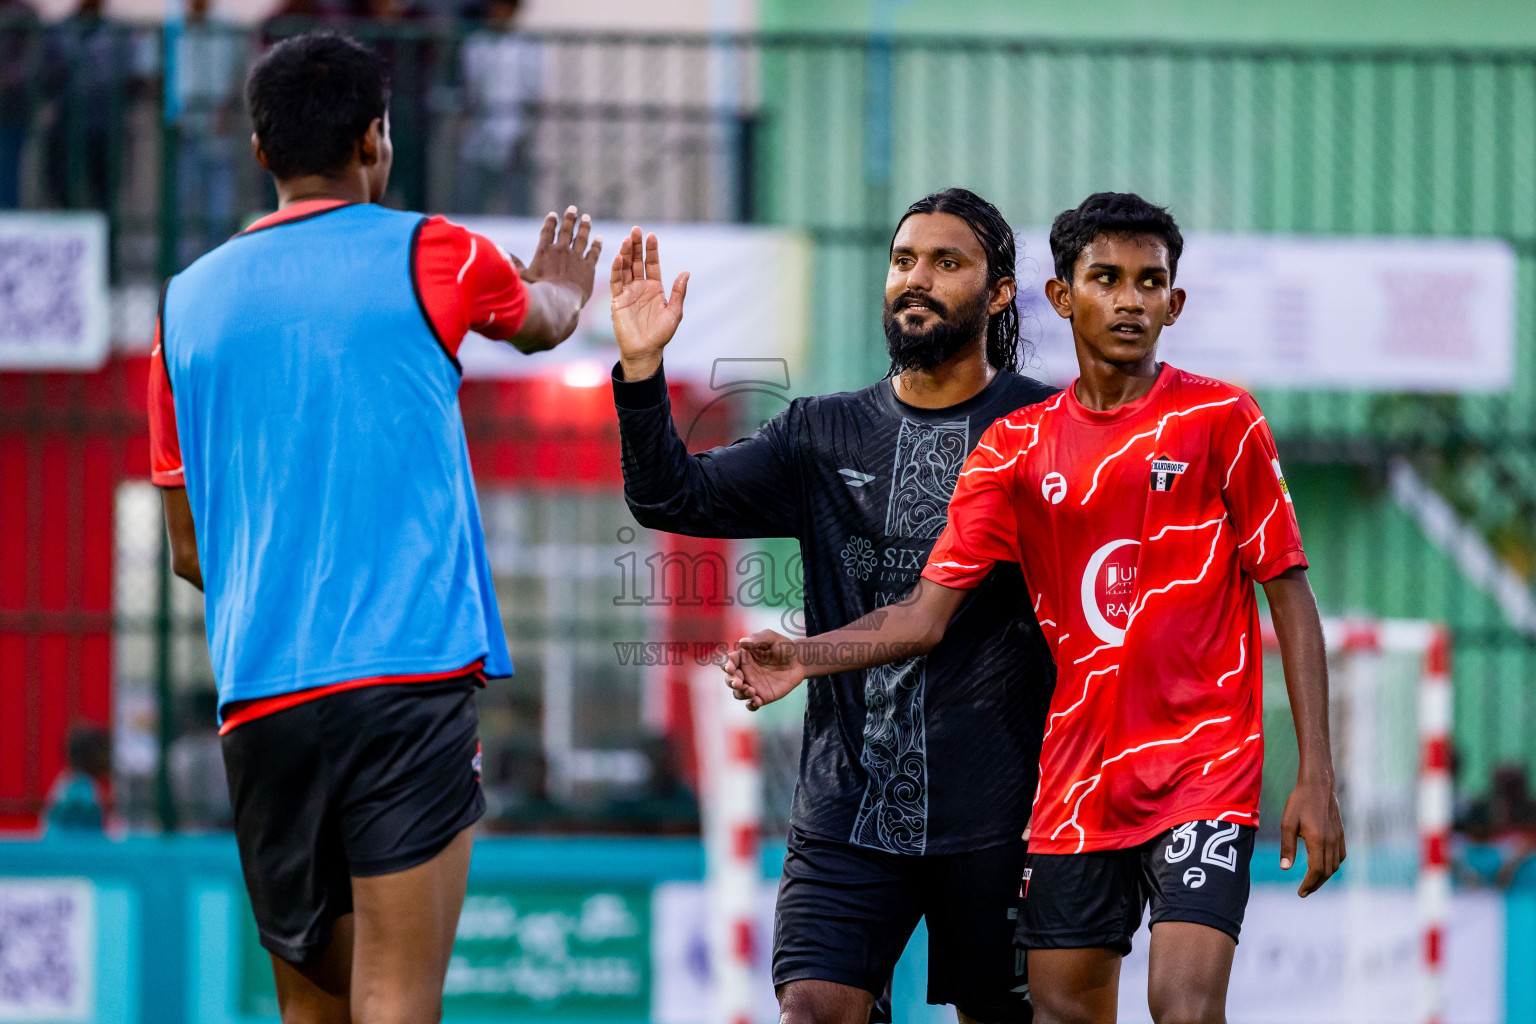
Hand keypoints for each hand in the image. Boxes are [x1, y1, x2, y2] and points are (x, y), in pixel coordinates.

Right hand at [521, 206, 602, 304]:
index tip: (553, 214)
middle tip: (573, 209)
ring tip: (586, 218)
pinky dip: (596, 245)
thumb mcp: (523, 277)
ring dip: (584, 227)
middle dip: (569, 219)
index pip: (547, 232)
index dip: (550, 222)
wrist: (558, 301)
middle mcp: (561, 251)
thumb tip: (504, 253)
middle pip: (566, 231)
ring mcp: (575, 258)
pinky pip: (593, 253)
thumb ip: (516, 264)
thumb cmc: (538, 292)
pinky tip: (599, 239)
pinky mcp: (587, 268)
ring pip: (581, 238)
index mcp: (544, 251)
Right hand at [611, 226, 688, 381]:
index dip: (651, 250)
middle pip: (636, 261)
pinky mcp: (617, 300)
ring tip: (627, 240)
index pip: (652, 264)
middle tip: (635, 230)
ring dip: (625, 254)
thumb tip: (686, 272)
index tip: (651, 235)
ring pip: (625, 268)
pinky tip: (618, 258)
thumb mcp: (674, 312)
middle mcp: (640, 286)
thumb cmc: (660, 334)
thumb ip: (679, 292)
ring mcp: (627, 292)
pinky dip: (616, 269)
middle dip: (636, 246)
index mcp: (654, 287)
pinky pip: (616, 282)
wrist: (645, 351)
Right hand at [724, 629, 803, 710]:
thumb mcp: (771, 638)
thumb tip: (742, 642)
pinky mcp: (762, 696)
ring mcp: (752, 685)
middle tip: (738, 682)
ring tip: (751, 690)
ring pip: (738, 693)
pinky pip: (751, 704)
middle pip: (729, 679)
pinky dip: (751, 705)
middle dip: (731, 681)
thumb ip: (757, 639)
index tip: (730, 668)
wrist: (798, 662)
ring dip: (741, 693)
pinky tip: (757, 701)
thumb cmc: (783, 647)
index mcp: (742, 658)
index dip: (725, 665)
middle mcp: (744, 672)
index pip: (728, 662)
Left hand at [1279, 775, 1345, 896]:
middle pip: (1327, 871)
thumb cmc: (1299, 802)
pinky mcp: (1340, 833)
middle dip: (1316, 884)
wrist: (1318, 785)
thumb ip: (1287, 846)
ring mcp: (1338, 837)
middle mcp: (1331, 841)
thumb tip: (1285, 868)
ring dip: (1325, 877)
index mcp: (1317, 840)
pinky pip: (1341, 855)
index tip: (1300, 892)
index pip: (1316, 870)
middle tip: (1304, 892)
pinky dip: (1333, 865)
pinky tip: (1325, 866)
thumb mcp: (1287, 823)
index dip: (1309, 884)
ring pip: (1335, 865)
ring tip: (1312, 882)